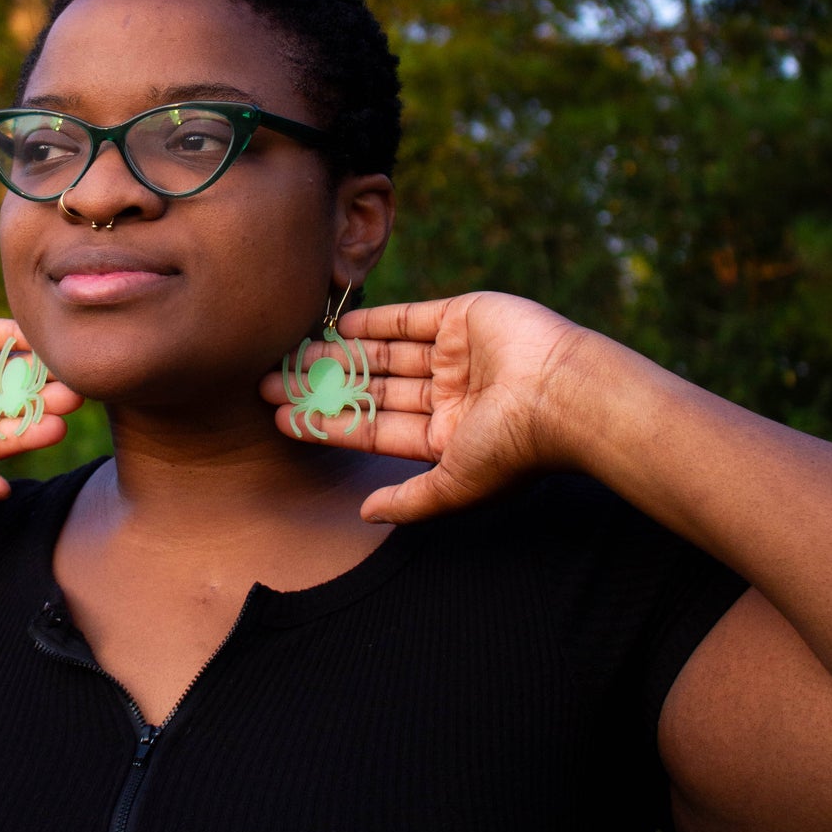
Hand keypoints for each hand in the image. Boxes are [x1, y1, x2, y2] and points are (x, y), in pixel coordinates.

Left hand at [260, 292, 590, 522]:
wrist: (561, 394)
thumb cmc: (512, 448)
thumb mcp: (453, 485)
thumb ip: (409, 500)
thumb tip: (365, 514)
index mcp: (448, 436)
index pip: (374, 428)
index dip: (328, 424)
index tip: (282, 418)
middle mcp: (450, 395)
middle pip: (372, 389)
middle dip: (323, 387)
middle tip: (270, 382)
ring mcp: (455, 355)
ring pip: (384, 353)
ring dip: (339, 355)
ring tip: (290, 355)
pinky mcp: (464, 317)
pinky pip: (409, 318)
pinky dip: (374, 321)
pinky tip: (335, 328)